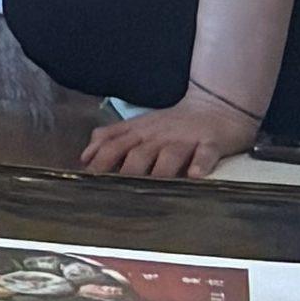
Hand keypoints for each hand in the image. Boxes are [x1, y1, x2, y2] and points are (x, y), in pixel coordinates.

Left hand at [84, 85, 255, 182]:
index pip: (112, 144)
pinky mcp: (211, 142)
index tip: (90, 181)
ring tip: (155, 187)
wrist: (215, 105)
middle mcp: (158, 136)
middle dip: (127, 172)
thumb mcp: (137, 126)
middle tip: (120, 194)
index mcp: (138, 132)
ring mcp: (185, 139)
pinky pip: (205, 154)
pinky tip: (195, 176)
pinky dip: (201, 164)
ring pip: (169, 155)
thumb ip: (111, 139)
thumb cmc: (171, 125)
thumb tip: (84, 158)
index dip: (99, 162)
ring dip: (160, 171)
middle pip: (138, 153)